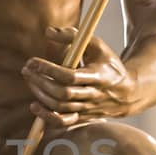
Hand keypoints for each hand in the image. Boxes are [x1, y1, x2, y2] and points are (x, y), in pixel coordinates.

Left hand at [22, 25, 136, 127]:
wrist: (128, 92)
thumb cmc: (108, 64)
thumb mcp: (97, 45)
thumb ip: (73, 35)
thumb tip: (48, 32)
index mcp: (98, 76)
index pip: (70, 76)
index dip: (48, 70)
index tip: (32, 61)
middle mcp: (93, 95)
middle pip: (62, 94)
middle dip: (40, 82)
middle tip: (26, 70)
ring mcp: (87, 109)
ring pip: (60, 107)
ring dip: (40, 95)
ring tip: (30, 80)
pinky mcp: (83, 118)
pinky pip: (63, 122)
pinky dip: (47, 117)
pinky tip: (35, 106)